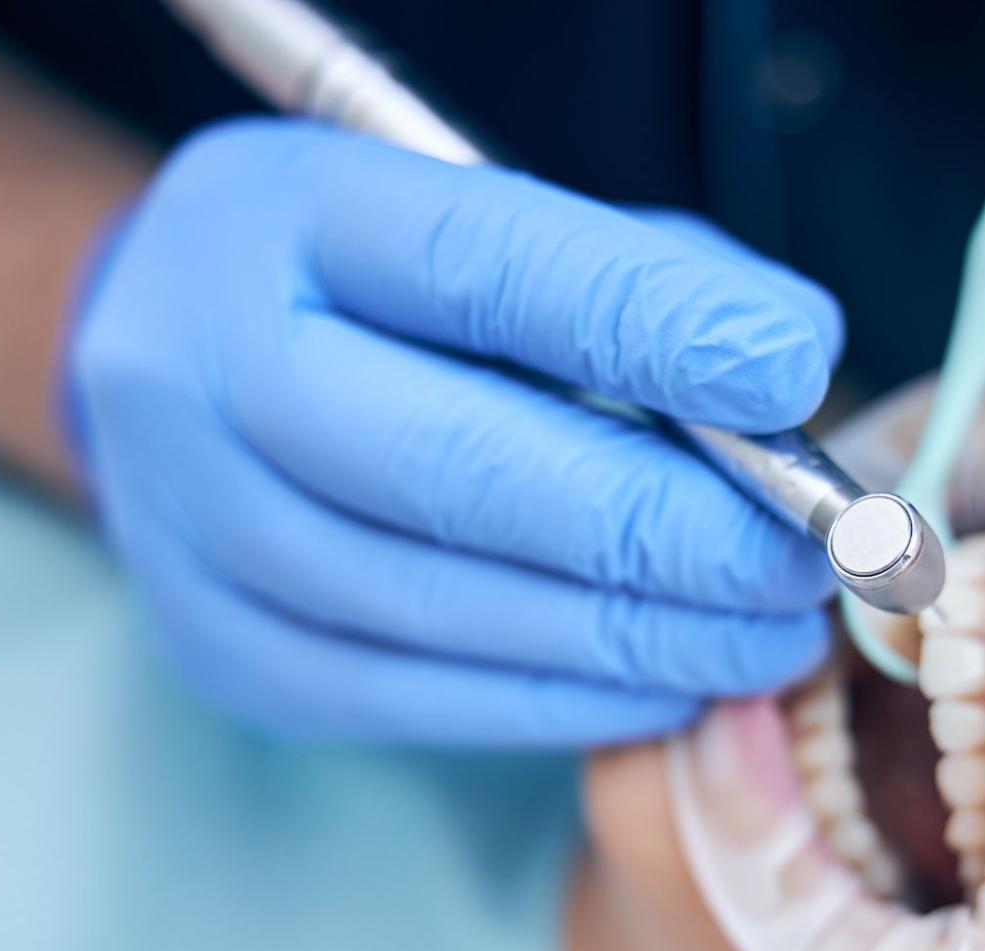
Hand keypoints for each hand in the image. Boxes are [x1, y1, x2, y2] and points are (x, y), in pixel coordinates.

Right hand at [65, 119, 842, 745]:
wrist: (181, 372)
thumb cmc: (383, 296)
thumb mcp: (493, 228)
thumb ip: (640, 280)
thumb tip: (792, 372)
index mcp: (282, 214)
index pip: (483, 269)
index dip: (651, 328)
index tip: (793, 375)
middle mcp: (203, 364)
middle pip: (460, 467)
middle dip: (668, 530)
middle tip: (804, 562)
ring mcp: (194, 524)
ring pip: (447, 606)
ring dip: (639, 637)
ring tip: (769, 640)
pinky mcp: (224, 649)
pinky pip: (419, 700)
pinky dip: (566, 701)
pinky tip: (668, 686)